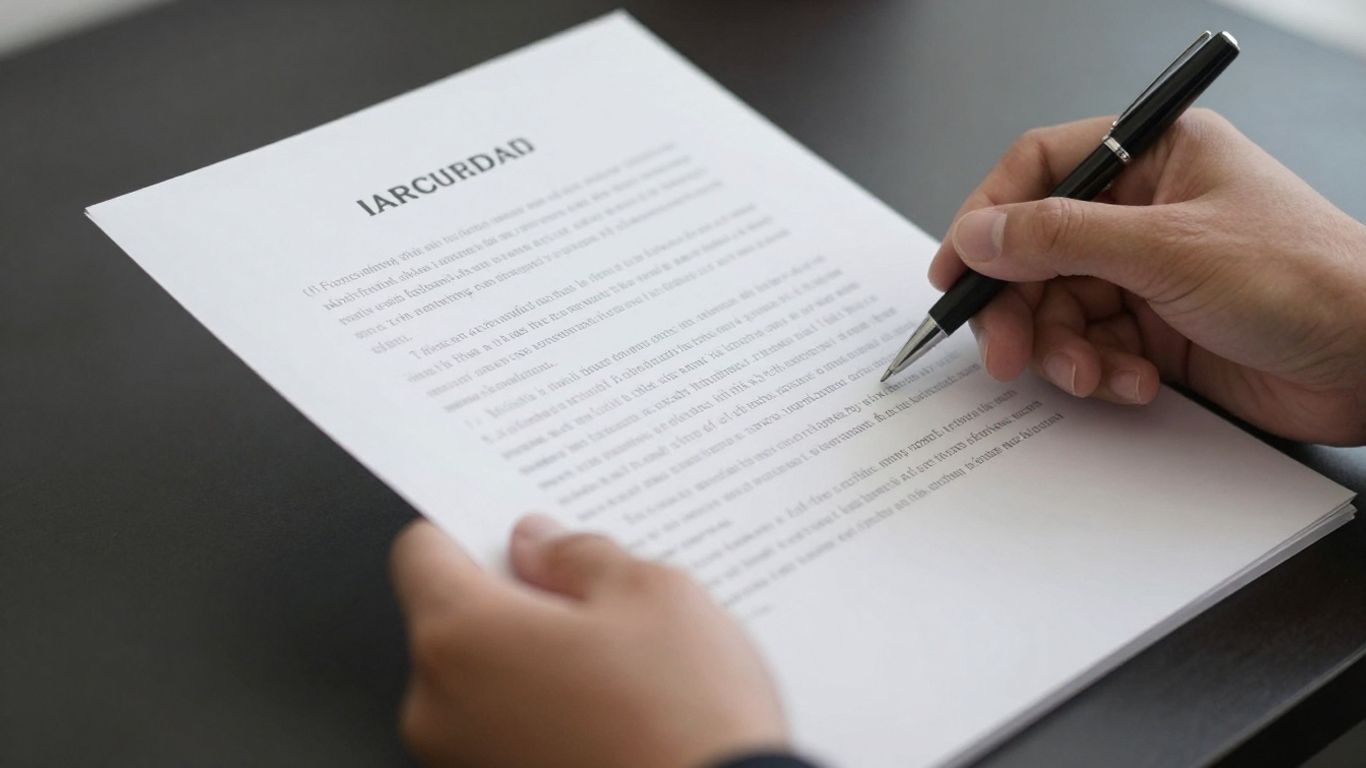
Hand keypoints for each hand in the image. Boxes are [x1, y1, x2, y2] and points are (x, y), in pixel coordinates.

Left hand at [390, 516, 786, 767]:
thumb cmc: (685, 723)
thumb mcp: (652, 593)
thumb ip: (580, 555)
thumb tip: (542, 544)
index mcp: (461, 637)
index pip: (421, 551)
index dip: (471, 529)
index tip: (513, 531)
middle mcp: (439, 708)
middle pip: (456, 619)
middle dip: (519, 602)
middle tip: (598, 602)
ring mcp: (462, 762)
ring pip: (486, 679)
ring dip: (537, 661)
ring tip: (623, 668)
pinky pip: (507, 730)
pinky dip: (548, 712)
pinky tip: (617, 713)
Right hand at [928, 109, 1365, 444]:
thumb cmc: (1303, 279)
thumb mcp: (1167, 249)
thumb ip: (1058, 238)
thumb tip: (976, 233)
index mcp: (1153, 158)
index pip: (1039, 171)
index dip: (986, 218)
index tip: (955, 271)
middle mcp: (1144, 211)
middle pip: (1038, 252)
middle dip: (1020, 306)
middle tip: (1007, 352)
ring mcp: (1149, 273)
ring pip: (1059, 309)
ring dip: (1065, 351)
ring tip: (1095, 376)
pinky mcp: (1157, 332)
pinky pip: (1093, 349)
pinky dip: (1103, 373)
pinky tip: (1139, 384)